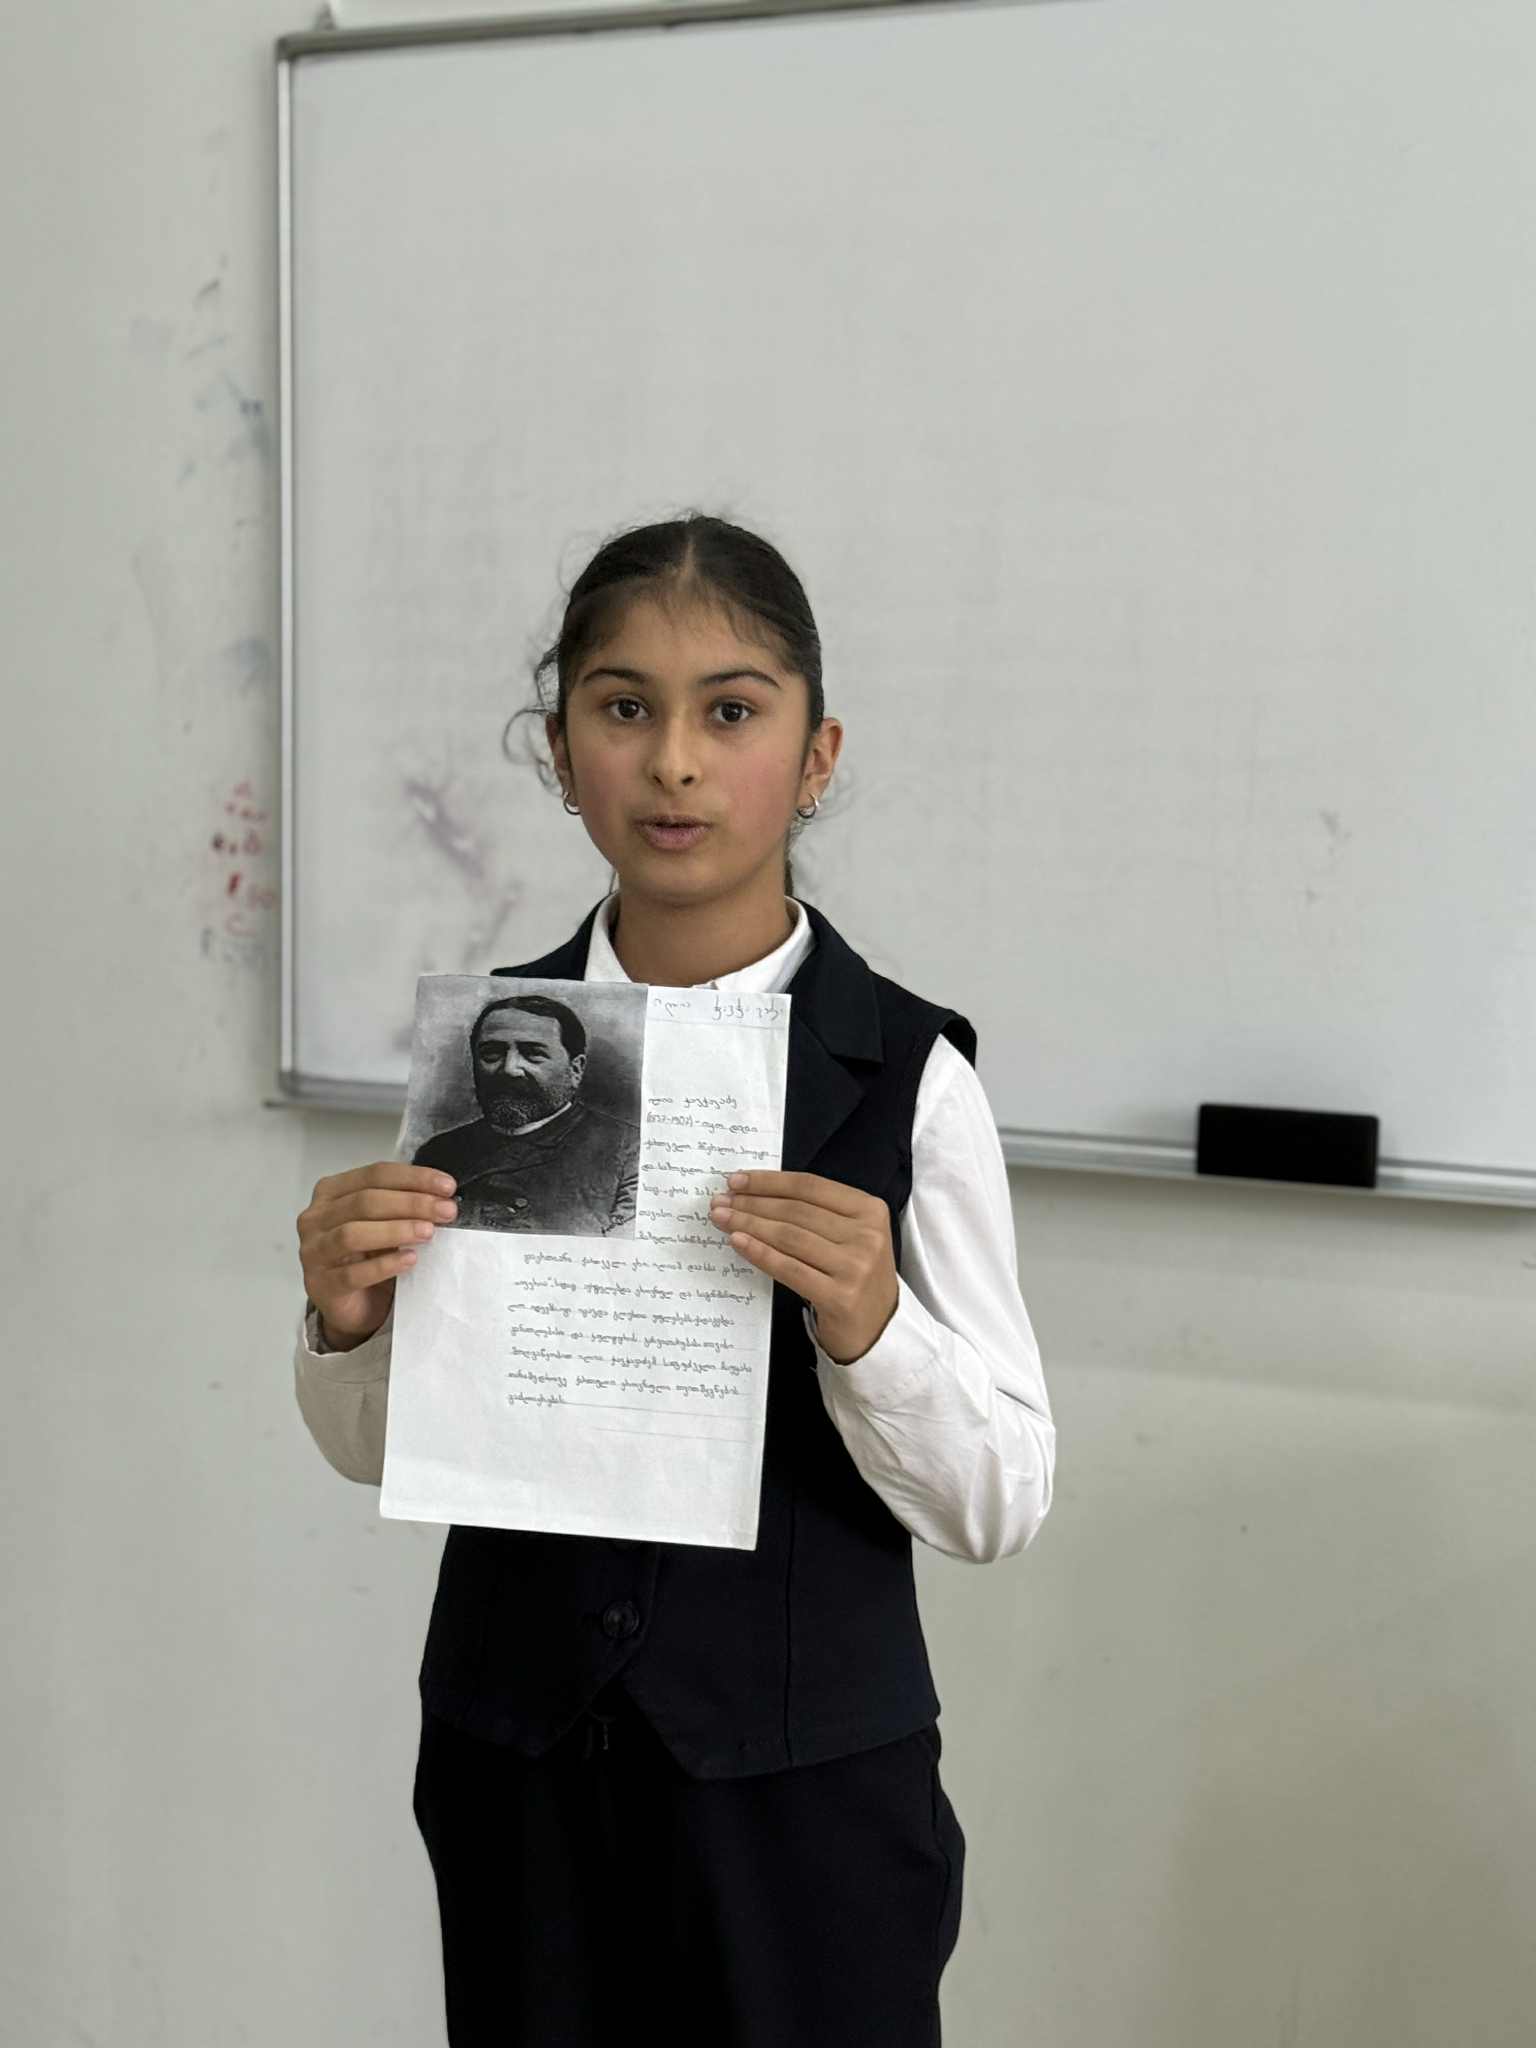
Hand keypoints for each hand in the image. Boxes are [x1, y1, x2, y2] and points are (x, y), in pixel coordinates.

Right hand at [297, 1163, 458, 1348]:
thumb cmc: (368, 1256)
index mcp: (331, 1192)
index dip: (413, 1178)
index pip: (374, 1174)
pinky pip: (352, 1274)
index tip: (447, 1186)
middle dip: (411, 1203)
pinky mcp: (321, 1285)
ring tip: (428, 1232)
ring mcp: (313, 1252)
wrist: (354, 1306)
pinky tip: (410, 1260)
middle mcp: (316, 1218)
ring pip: (352, 1234)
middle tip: (445, 1211)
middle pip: (364, 1202)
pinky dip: (384, 1265)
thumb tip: (441, 1195)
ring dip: (396, 1230)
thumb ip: (401, 1205)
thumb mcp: (383, 1222)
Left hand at [708, 1170, 898, 1364]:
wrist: (879, 1330)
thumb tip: (756, 1194)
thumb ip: (816, 1214)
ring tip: (722, 1219)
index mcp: (870, 1210)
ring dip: (749, 1224)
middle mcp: (867, 1235)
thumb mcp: (849, 1237)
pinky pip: (789, 1268)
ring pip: (789, 1236)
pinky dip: (760, 1253)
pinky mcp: (840, 1297)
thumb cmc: (854, 1277)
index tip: (736, 1181)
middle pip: (796, 1211)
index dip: (769, 1182)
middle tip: (720, 1202)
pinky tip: (738, 1242)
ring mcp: (856, 1267)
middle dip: (752, 1203)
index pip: (810, 1187)